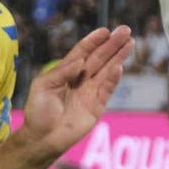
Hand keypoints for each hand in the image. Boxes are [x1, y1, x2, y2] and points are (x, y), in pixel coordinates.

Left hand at [20, 25, 133, 154]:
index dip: (94, 41)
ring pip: (107, 70)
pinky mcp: (97, 106)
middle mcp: (80, 79)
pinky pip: (107, 89)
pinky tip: (120, 66)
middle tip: (125, 30)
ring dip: (118, 57)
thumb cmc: (38, 112)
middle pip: (99, 58)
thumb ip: (62, 72)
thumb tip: (80, 60)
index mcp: (66, 72)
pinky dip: (113, 78)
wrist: (43, 138)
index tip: (105, 30)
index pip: (82, 52)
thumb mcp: (43, 86)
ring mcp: (90, 92)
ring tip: (129, 42)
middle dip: (112, 44)